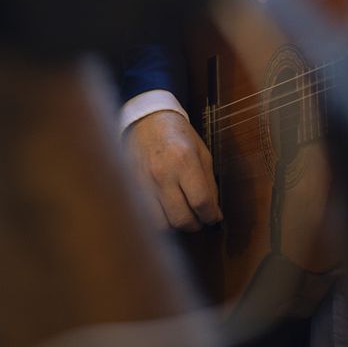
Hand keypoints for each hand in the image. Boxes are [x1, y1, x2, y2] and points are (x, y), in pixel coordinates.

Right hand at [123, 109, 221, 231]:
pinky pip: (147, 217)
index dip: (211, 216)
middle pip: (181, 219)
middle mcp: (162, 174)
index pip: (201, 202)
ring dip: (176, 225)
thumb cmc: (178, 135)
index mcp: (184, 160)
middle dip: (196, 224)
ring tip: (183, 215)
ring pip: (162, 224)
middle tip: (200, 219)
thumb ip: (209, 183)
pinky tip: (167, 211)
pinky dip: (159, 220)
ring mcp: (144, 183)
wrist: (146, 121)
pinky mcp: (132, 188)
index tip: (214, 217)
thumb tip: (214, 212)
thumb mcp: (202, 152)